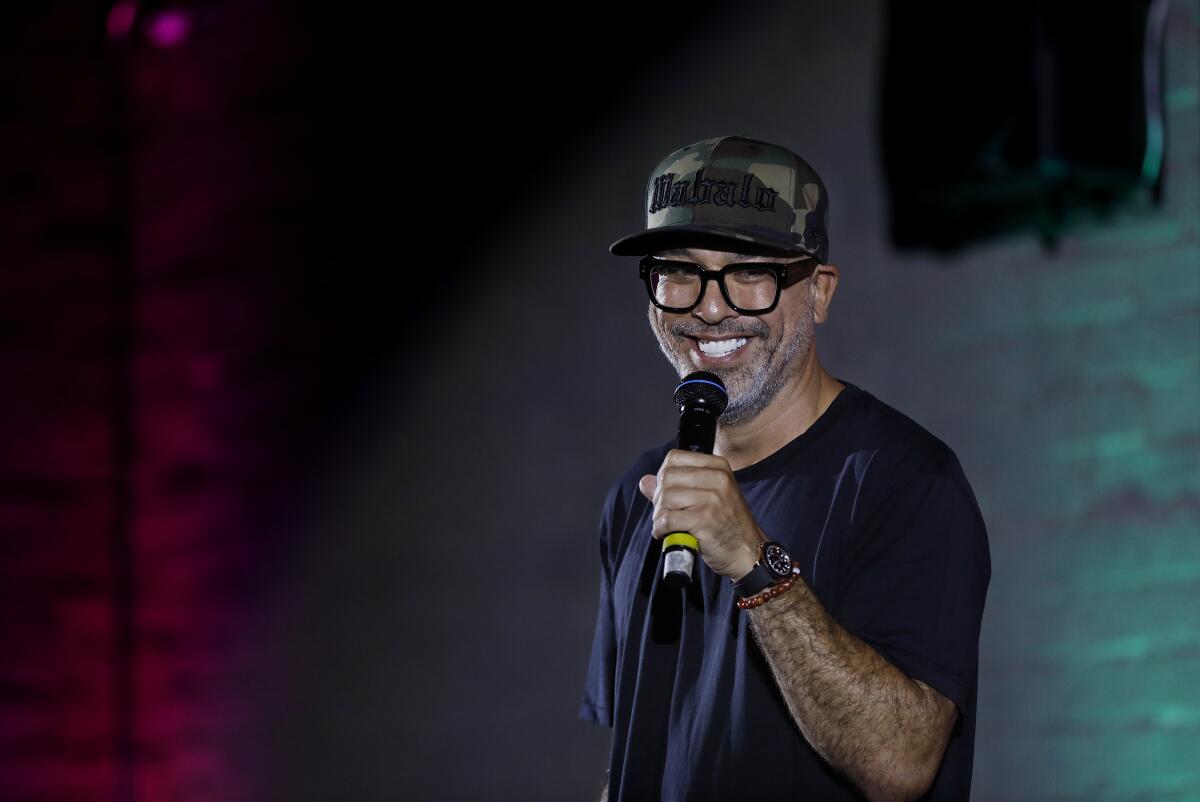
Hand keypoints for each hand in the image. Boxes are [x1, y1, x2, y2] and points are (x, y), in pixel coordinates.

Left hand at [638, 449, 764, 581]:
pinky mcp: (704, 519)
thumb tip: (645, 481)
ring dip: (659, 515)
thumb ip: (676, 486)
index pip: (674, 458)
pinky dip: (660, 528)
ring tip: (667, 525)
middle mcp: (717, 478)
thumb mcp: (708, 497)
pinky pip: (668, 519)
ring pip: (665, 497)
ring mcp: (713, 498)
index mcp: (718, 466)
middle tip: (664, 513)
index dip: (663, 476)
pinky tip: (666, 533)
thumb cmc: (727, 524)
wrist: (747, 552)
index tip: (666, 493)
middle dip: (659, 498)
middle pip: (667, 477)